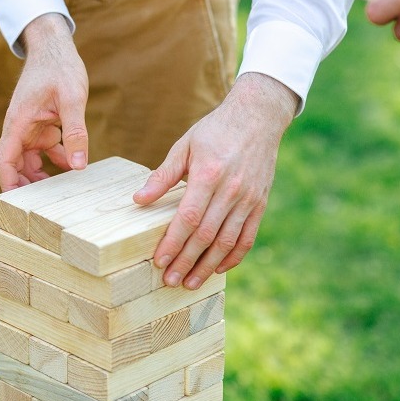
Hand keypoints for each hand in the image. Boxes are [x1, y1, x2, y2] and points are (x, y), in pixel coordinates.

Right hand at [0, 13, 89, 190]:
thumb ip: (75, 132)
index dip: (8, 184)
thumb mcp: (72, 99)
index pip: (4, 161)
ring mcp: (30, 127)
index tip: (18, 204)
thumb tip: (78, 166)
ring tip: (60, 193)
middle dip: (26, 186)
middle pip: (15, 165)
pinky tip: (72, 166)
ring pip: (30, 160)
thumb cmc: (59, 67)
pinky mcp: (42, 124)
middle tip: (44, 207)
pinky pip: (45, 149)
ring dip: (42, 176)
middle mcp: (20, 128)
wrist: (54, 45)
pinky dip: (57, 159)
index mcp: (18, 123)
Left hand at [133, 73, 297, 289]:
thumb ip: (162, 176)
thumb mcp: (184, 146)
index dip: (173, 243)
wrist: (258, 117)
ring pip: (227, 241)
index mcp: (208, 175)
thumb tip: (138, 200)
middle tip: (170, 282)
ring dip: (208, 266)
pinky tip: (219, 269)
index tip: (159, 262)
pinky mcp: (261, 204)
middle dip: (186, 262)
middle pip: (206, 235)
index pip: (188, 218)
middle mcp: (231, 190)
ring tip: (191, 283)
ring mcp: (249, 199)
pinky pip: (248, 237)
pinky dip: (234, 256)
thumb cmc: (215, 130)